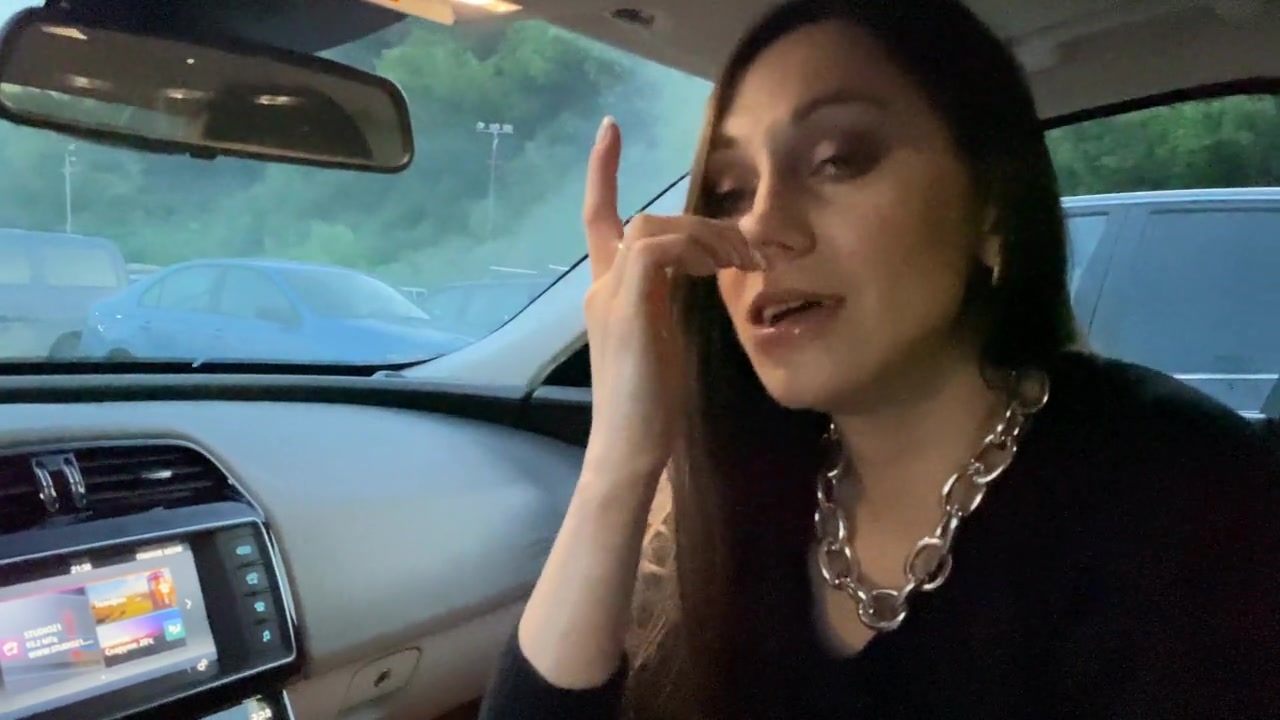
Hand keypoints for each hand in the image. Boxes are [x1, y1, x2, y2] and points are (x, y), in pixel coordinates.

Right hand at [581, 117, 758, 479]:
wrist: (628, 449)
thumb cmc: (652, 410)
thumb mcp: (667, 343)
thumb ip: (673, 304)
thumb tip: (709, 274)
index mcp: (612, 295)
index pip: (600, 221)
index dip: (603, 174)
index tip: (610, 129)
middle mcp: (603, 286)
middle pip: (640, 221)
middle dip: (702, 224)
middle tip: (756, 245)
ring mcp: (609, 294)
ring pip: (651, 226)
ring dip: (706, 236)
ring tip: (746, 261)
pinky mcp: (626, 306)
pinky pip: (656, 247)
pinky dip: (692, 248)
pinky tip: (721, 267)